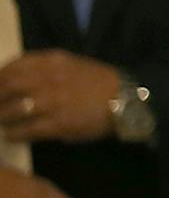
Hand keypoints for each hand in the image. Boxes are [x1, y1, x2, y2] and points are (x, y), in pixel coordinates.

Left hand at [0, 51, 121, 144]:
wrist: (127, 98)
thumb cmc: (99, 82)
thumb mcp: (72, 65)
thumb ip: (46, 69)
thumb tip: (18, 80)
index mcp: (53, 61)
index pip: (14, 65)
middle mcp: (48, 79)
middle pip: (7, 86)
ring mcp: (51, 102)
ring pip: (11, 110)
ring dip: (1, 117)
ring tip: (1, 122)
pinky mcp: (56, 123)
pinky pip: (25, 130)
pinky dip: (14, 134)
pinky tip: (11, 135)